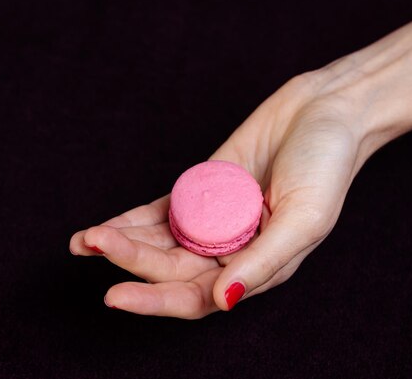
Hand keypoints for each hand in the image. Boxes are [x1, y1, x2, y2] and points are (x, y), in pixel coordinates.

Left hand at [69, 60, 376, 317]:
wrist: (327, 110)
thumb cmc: (328, 165)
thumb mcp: (304, 218)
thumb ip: (263, 262)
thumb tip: (223, 301)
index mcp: (259, 267)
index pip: (199, 297)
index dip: (156, 301)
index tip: (115, 295)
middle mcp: (234, 248)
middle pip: (172, 268)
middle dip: (132, 259)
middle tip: (93, 244)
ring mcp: (216, 217)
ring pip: (163, 241)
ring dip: (125, 242)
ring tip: (84, 240)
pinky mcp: (206, 186)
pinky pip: (165, 209)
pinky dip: (136, 218)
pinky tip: (107, 224)